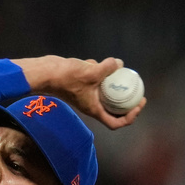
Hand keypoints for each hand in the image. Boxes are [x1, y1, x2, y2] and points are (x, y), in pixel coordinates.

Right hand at [13, 55, 145, 129]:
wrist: (46, 73)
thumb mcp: (91, 71)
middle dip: (126, 100)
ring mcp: (85, 95)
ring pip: (104, 93)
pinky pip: (95, 81)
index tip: (139, 103)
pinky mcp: (80, 85)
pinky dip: (98, 72)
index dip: (130, 116)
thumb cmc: (66, 78)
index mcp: (94, 109)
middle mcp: (91, 104)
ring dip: (111, 83)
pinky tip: (96, 62)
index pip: (115, 122)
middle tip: (137, 89)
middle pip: (113, 109)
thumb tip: (119, 63)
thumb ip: (108, 68)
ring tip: (117, 70)